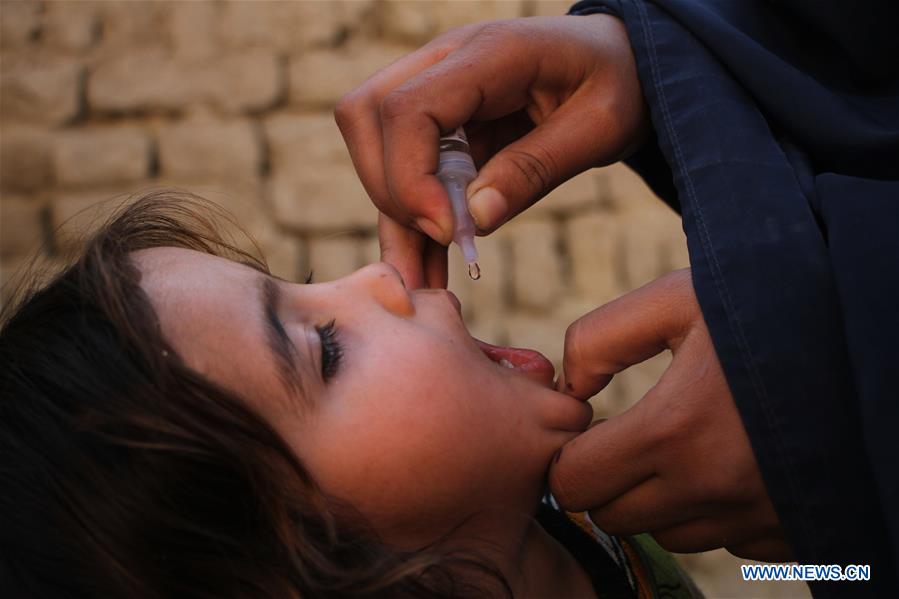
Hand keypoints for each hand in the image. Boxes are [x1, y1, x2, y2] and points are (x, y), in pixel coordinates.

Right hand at [335, 15, 647, 287]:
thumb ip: (535, 169)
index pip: (407, 107)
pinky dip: (411, 219)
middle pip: (367, 116)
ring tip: (419, 284)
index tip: (448, 230)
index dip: (411, 176)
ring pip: (372, 143)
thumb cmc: (618, 84)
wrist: (622, 62)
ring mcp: (435, 87)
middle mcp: (446, 60)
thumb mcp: (599, 128)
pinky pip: (404, 167)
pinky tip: (426, 269)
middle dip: (392, 190)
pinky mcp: (437, 120)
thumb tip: (474, 220)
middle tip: (442, 241)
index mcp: (489, 52)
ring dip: (394, 216)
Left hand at [549, 270, 791, 561]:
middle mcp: (713, 487)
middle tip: (631, 438)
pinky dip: (715, 511)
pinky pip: (725, 541)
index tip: (591, 429)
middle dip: (608, 480)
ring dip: (660, 499)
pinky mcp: (790, 531)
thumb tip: (570, 391)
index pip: (574, 483)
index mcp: (673, 431)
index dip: (570, 455)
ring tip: (687, 445)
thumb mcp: (676, 300)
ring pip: (667, 533)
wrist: (867, 331)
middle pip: (613, 517)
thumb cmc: (766, 307)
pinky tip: (734, 462)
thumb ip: (600, 338)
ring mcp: (755, 517)